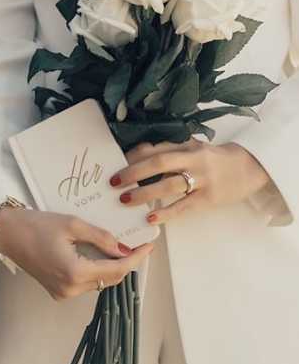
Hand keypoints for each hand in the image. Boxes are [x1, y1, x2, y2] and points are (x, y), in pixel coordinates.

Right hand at [0, 208, 153, 300]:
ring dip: (111, 266)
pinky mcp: (57, 291)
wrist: (7, 234)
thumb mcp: (72, 224)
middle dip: (126, 263)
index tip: (149, 245)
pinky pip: (85, 282)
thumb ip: (101, 238)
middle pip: (110, 278)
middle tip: (137, 244)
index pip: (117, 269)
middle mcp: (70, 289)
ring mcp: (63, 293)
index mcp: (75, 272)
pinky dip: (96, 270)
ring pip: (99, 281)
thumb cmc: (36, 224)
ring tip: (120, 247)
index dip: (136, 258)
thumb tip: (123, 249)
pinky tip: (99, 254)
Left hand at [111, 139, 271, 224]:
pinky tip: (151, 218)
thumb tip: (136, 157)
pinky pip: (184, 206)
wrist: (250, 167)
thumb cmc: (213, 159)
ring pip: (169, 185)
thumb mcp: (192, 148)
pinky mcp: (209, 198)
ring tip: (125, 200)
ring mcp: (202, 179)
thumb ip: (169, 152)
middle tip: (113, 182)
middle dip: (132, 173)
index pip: (154, 148)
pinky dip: (166, 213)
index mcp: (185, 146)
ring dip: (144, 193)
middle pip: (158, 163)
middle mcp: (192, 159)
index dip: (133, 156)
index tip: (114, 163)